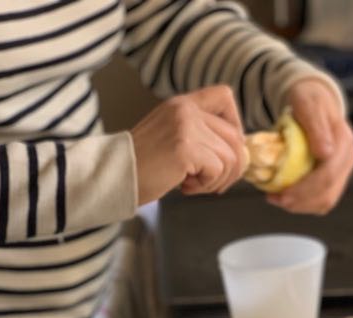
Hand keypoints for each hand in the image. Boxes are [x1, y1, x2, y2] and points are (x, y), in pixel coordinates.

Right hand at [131, 85, 246, 204]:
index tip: (226, 150)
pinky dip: (205, 186)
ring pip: (230, 157)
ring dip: (216, 180)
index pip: (224, 96)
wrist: (114, 177)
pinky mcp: (185, 147)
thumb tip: (239, 153)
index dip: (235, 125)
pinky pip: (217, 170)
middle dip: (231, 168)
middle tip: (210, 183)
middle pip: (235, 136)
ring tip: (192, 184)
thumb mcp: (171, 139)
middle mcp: (185, 110)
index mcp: (181, 104)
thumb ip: (199, 135)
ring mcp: (186, 126)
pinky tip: (185, 187)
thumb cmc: (141, 167)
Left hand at [269, 78, 352, 214]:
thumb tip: (325, 153)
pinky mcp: (335, 179)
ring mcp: (343, 170)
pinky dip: (304, 204)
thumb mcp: (307, 104)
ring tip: (278, 200)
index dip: (305, 189)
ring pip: (326, 201)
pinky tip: (287, 198)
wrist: (314, 102)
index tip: (281, 194)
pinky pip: (322, 200)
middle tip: (275, 200)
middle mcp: (348, 158)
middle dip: (300, 201)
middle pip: (328, 192)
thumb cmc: (308, 100)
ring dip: (301, 206)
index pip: (328, 174)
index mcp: (344, 140)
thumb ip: (316, 126)